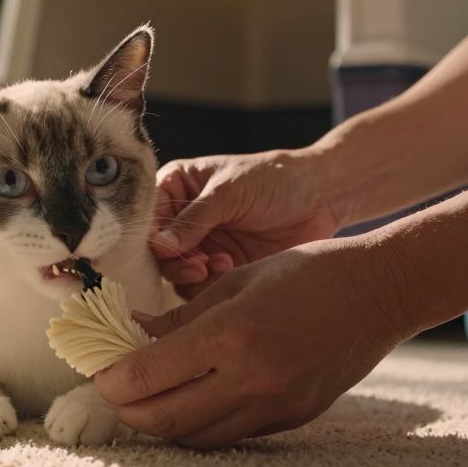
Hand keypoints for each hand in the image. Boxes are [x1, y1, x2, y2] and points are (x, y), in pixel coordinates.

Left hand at [95, 238, 413, 448]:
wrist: (380, 291)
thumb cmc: (306, 271)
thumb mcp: (234, 281)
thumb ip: (179, 315)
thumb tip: (131, 331)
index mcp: (231, 333)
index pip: (149, 375)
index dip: (113, 380)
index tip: (100, 373)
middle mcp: (252, 376)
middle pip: (164, 418)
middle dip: (129, 410)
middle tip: (115, 390)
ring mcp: (275, 403)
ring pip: (196, 436)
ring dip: (162, 422)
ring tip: (148, 397)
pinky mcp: (292, 417)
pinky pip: (230, 434)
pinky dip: (200, 424)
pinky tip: (191, 399)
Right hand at [151, 150, 343, 298]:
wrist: (320, 197)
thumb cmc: (273, 179)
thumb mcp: (230, 190)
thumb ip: (194, 219)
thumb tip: (160, 246)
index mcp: (176, 188)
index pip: (147, 217)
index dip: (151, 237)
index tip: (164, 250)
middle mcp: (182, 219)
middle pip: (157, 252)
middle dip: (175, 262)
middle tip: (198, 265)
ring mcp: (201, 245)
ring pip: (176, 273)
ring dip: (193, 274)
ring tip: (221, 264)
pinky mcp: (221, 268)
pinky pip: (201, 287)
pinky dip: (210, 284)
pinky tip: (231, 268)